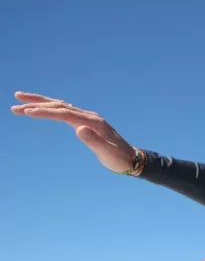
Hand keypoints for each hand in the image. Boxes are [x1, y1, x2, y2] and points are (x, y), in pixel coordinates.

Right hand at [11, 91, 137, 173]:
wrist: (132, 159)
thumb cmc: (119, 159)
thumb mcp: (107, 153)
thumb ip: (94, 141)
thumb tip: (78, 128)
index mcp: (92, 122)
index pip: (64, 113)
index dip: (45, 112)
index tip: (27, 112)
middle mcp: (89, 116)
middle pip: (60, 105)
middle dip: (37, 103)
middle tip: (15, 103)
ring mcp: (89, 118)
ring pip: (61, 106)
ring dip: (42, 103)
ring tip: (21, 101)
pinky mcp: (88, 122)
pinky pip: (66, 111)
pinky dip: (52, 107)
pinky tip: (43, 108)